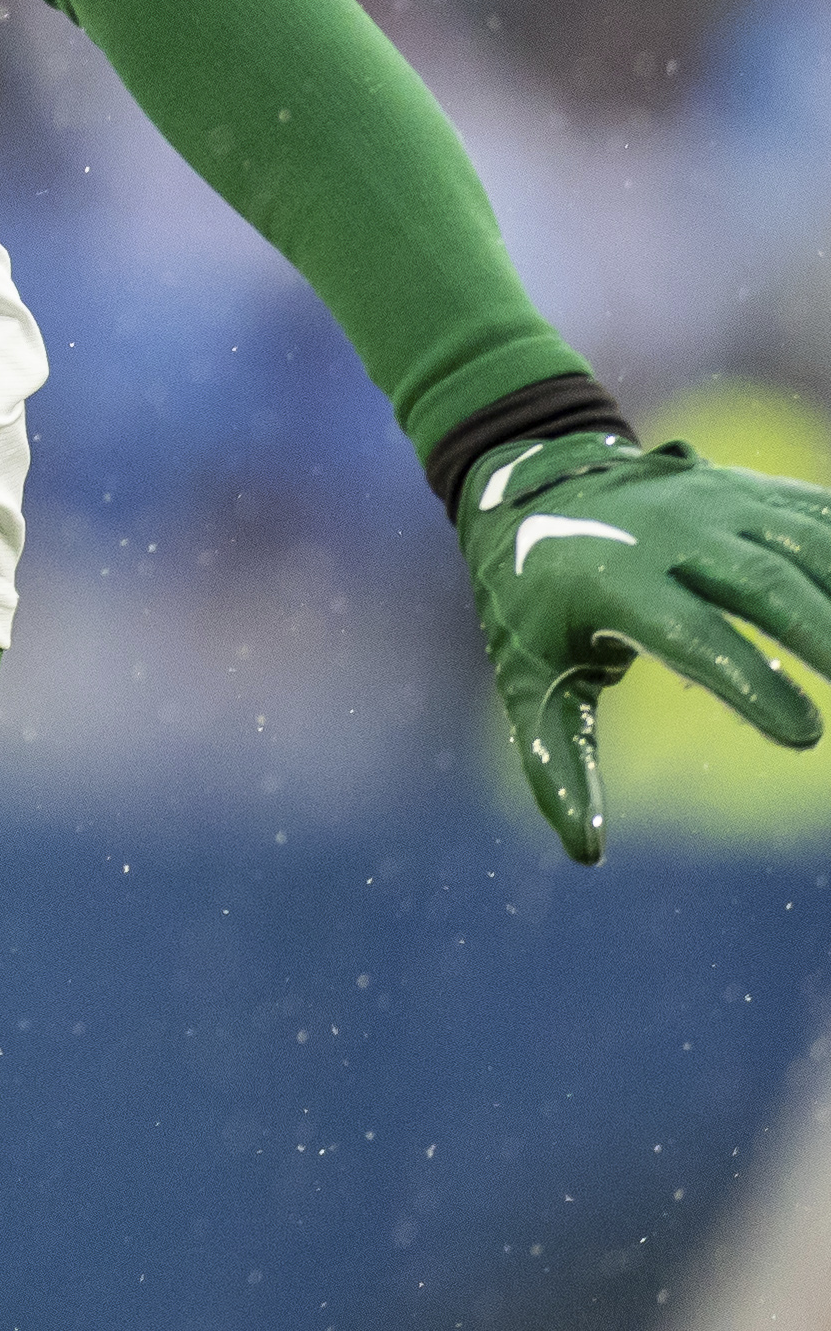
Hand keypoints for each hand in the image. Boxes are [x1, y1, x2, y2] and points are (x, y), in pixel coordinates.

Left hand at [456, 428, 830, 859]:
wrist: (535, 478)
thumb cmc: (534, 597)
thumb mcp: (528, 675)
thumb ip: (559, 761)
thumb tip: (586, 852)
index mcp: (612, 580)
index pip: (693, 634)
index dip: (752, 683)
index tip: (804, 737)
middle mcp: (671, 532)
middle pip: (767, 583)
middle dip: (828, 636)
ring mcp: (716, 503)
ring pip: (807, 544)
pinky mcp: (751, 490)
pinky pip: (819, 516)